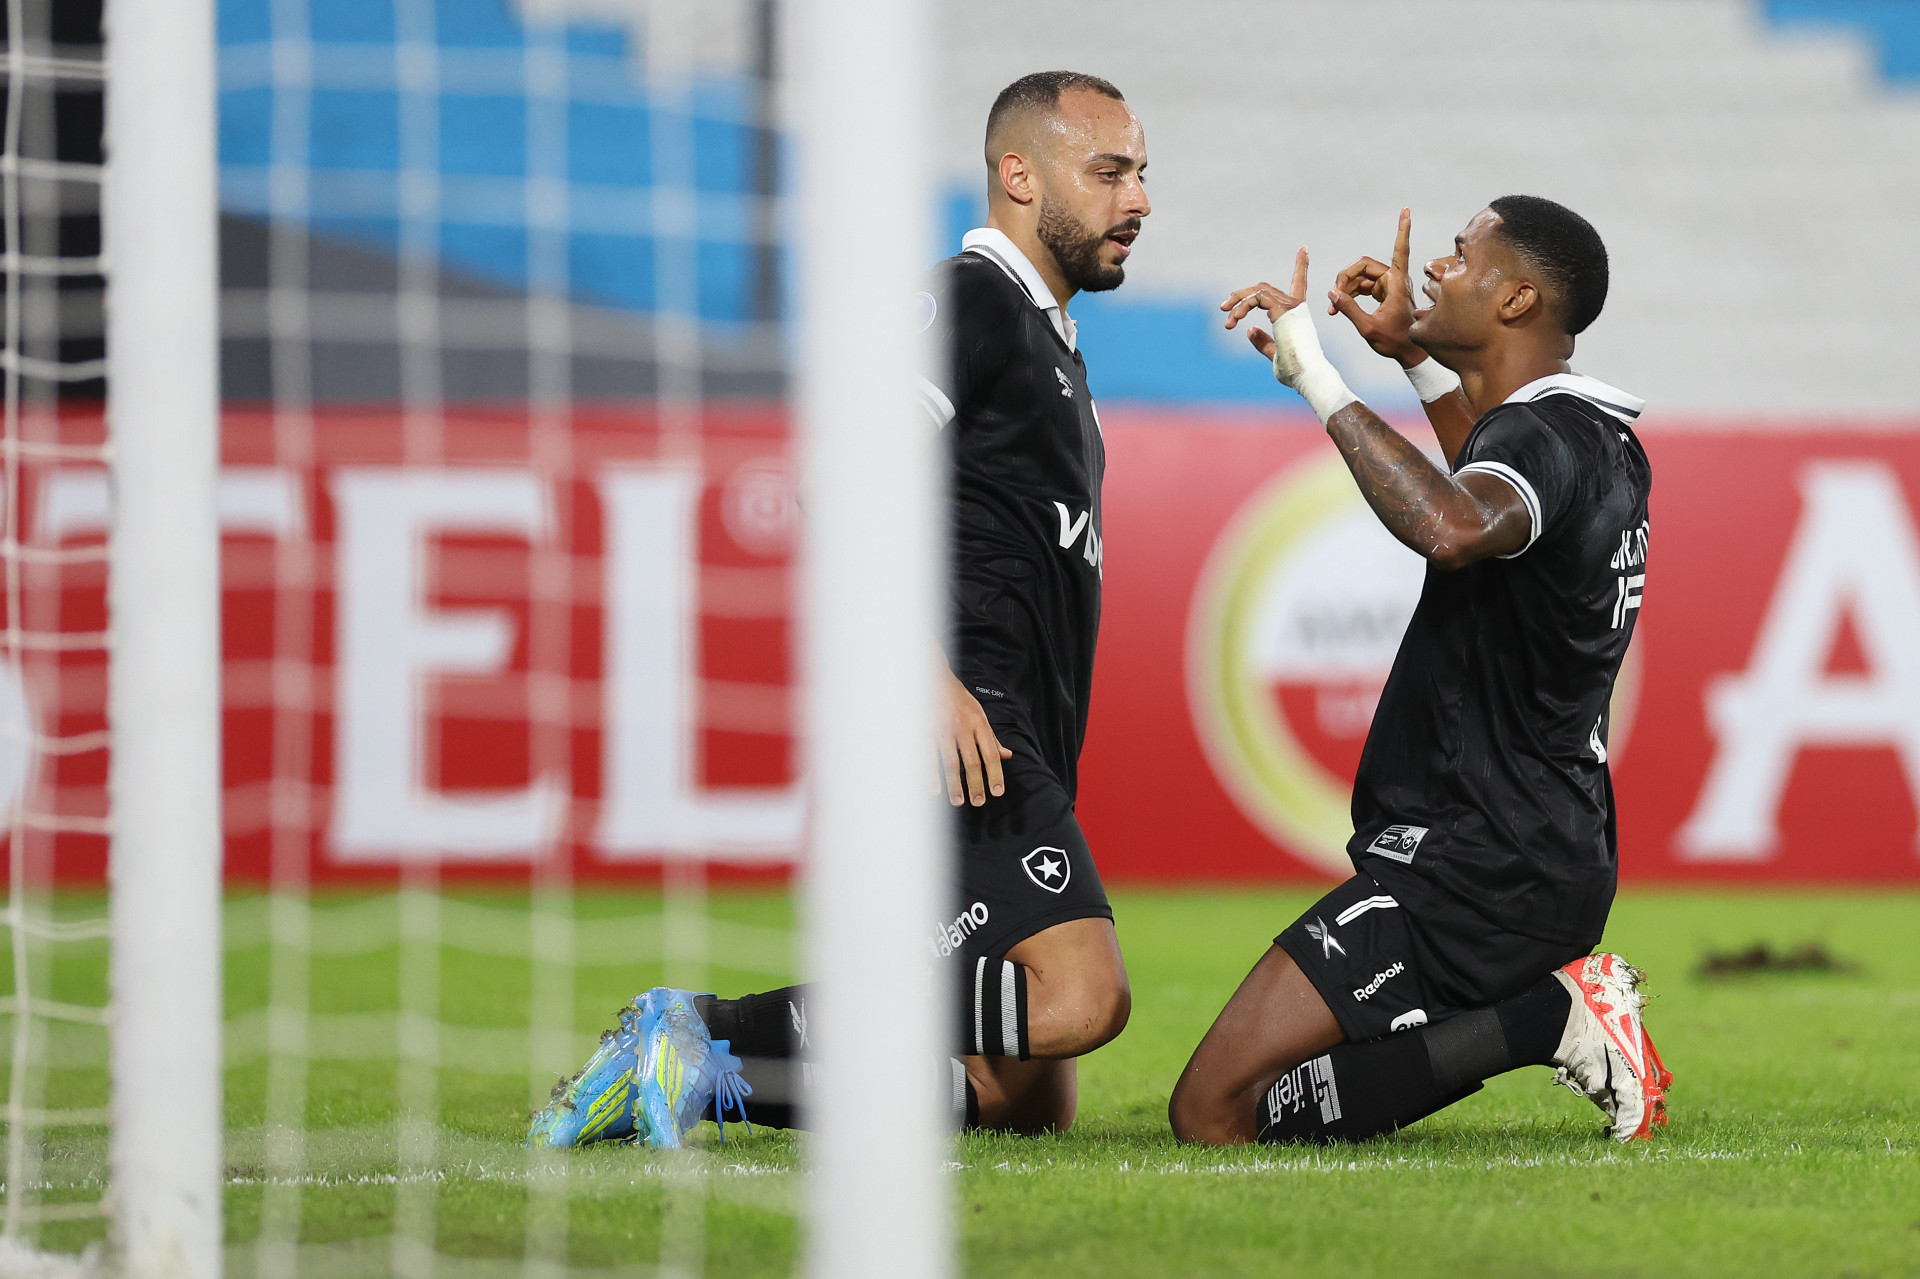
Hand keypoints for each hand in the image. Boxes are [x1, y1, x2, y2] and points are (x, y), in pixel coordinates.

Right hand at [937, 666, 1010, 806]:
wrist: (933, 678)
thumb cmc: (957, 698)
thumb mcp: (979, 713)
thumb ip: (991, 737)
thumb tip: (1007, 755)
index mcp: (979, 723)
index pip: (990, 754)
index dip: (995, 774)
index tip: (997, 792)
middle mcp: (963, 727)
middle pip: (972, 761)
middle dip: (976, 785)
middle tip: (978, 802)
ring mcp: (943, 728)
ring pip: (951, 762)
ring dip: (954, 784)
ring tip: (958, 801)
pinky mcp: (925, 729)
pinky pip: (929, 755)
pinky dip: (931, 773)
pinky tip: (934, 789)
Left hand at [1221, 246, 1310, 362]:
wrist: (1308, 374)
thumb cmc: (1296, 370)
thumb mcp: (1275, 354)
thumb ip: (1262, 342)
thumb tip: (1249, 329)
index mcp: (1296, 315)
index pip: (1299, 284)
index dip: (1301, 266)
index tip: (1304, 248)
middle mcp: (1295, 306)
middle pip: (1265, 288)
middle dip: (1242, 295)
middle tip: (1224, 308)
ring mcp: (1291, 306)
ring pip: (1259, 291)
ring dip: (1239, 302)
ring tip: (1227, 319)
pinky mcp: (1284, 309)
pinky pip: (1257, 298)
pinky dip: (1243, 306)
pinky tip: (1234, 319)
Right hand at [1327, 207, 1423, 367]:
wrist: (1409, 354)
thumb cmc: (1395, 341)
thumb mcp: (1368, 327)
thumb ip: (1348, 308)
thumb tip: (1332, 292)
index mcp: (1396, 282)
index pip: (1400, 248)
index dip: (1402, 229)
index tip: (1406, 210)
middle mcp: (1394, 279)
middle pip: (1364, 266)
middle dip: (1345, 278)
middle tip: (1333, 295)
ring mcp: (1389, 286)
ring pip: (1360, 277)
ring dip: (1345, 289)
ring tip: (1333, 308)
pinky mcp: (1384, 294)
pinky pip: (1363, 287)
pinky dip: (1350, 295)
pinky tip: (1338, 307)